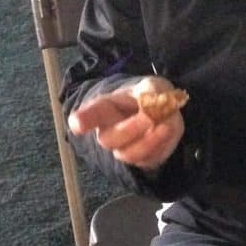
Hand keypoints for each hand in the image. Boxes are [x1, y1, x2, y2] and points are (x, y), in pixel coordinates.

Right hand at [67, 76, 183, 170]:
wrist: (164, 111)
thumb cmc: (149, 95)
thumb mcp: (152, 86)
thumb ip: (151, 92)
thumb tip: (151, 104)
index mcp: (105, 108)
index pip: (90, 114)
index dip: (83, 120)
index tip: (77, 124)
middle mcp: (108, 132)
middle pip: (109, 139)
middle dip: (131, 129)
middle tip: (150, 117)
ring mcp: (123, 148)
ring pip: (129, 154)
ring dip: (149, 141)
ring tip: (167, 126)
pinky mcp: (142, 160)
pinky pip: (149, 160)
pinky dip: (162, 146)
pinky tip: (168, 132)